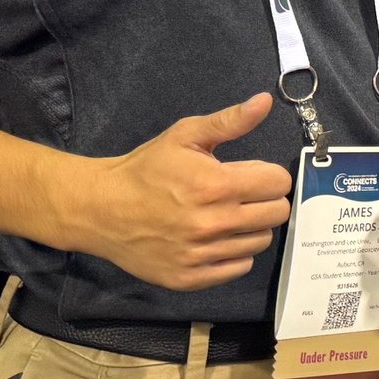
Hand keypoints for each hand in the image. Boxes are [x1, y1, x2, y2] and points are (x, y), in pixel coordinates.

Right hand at [85, 94, 294, 291]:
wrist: (100, 209)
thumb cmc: (146, 170)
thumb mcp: (185, 136)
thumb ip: (230, 121)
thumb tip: (265, 101)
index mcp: (216, 185)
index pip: (279, 183)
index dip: (268, 175)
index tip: (250, 174)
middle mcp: (212, 223)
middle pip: (277, 213)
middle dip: (265, 199)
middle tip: (242, 195)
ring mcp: (201, 254)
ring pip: (261, 241)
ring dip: (250, 227)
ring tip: (225, 215)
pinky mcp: (190, 278)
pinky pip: (239, 267)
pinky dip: (234, 253)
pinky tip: (215, 238)